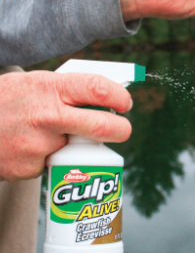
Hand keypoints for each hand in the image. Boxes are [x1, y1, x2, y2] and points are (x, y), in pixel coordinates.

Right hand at [0, 71, 131, 181]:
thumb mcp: (35, 83)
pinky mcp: (31, 168)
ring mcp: (39, 145)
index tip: (125, 103)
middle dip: (122, 130)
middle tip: (122, 129)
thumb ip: (69, 90)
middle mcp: (46, 116)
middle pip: (103, 126)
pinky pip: (57, 163)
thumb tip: (107, 95)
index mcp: (49, 88)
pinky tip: (31, 146)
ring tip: (51, 133)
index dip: (120, 96)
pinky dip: (54, 157)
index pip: (97, 88)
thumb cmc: (7, 102)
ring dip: (79, 144)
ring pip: (80, 148)